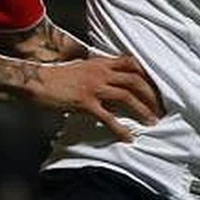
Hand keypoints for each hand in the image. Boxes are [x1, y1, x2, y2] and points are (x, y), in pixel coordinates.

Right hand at [33, 55, 163, 141]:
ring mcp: (94, 87)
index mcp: (101, 62)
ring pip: (127, 96)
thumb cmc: (58, 76)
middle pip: (135, 79)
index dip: (147, 74)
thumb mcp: (82, 68)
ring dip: (143, 110)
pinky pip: (108, 118)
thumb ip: (99, 72)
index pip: (132, 62)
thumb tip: (113, 85)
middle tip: (161, 108)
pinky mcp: (86, 103)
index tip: (157, 86)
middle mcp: (101, 72)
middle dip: (151, 95)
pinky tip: (129, 137)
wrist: (38, 81)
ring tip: (153, 122)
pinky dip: (121, 129)